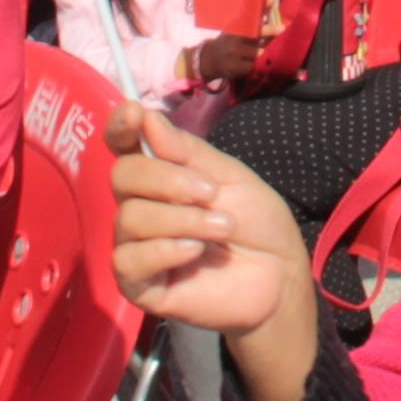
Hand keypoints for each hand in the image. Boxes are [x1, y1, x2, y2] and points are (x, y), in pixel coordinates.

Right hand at [104, 102, 303, 343]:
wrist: (279, 276)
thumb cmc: (257, 224)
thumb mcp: (229, 177)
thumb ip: (186, 151)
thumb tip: (145, 116)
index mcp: (160, 177)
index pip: (123, 147)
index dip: (121, 126)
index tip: (135, 114)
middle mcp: (141, 208)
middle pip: (122, 176)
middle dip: (166, 180)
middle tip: (209, 193)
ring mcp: (137, 247)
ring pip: (130, 218)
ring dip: (181, 219)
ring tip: (222, 227)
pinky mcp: (140, 286)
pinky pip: (128, 261)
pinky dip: (164, 250)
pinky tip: (195, 252)